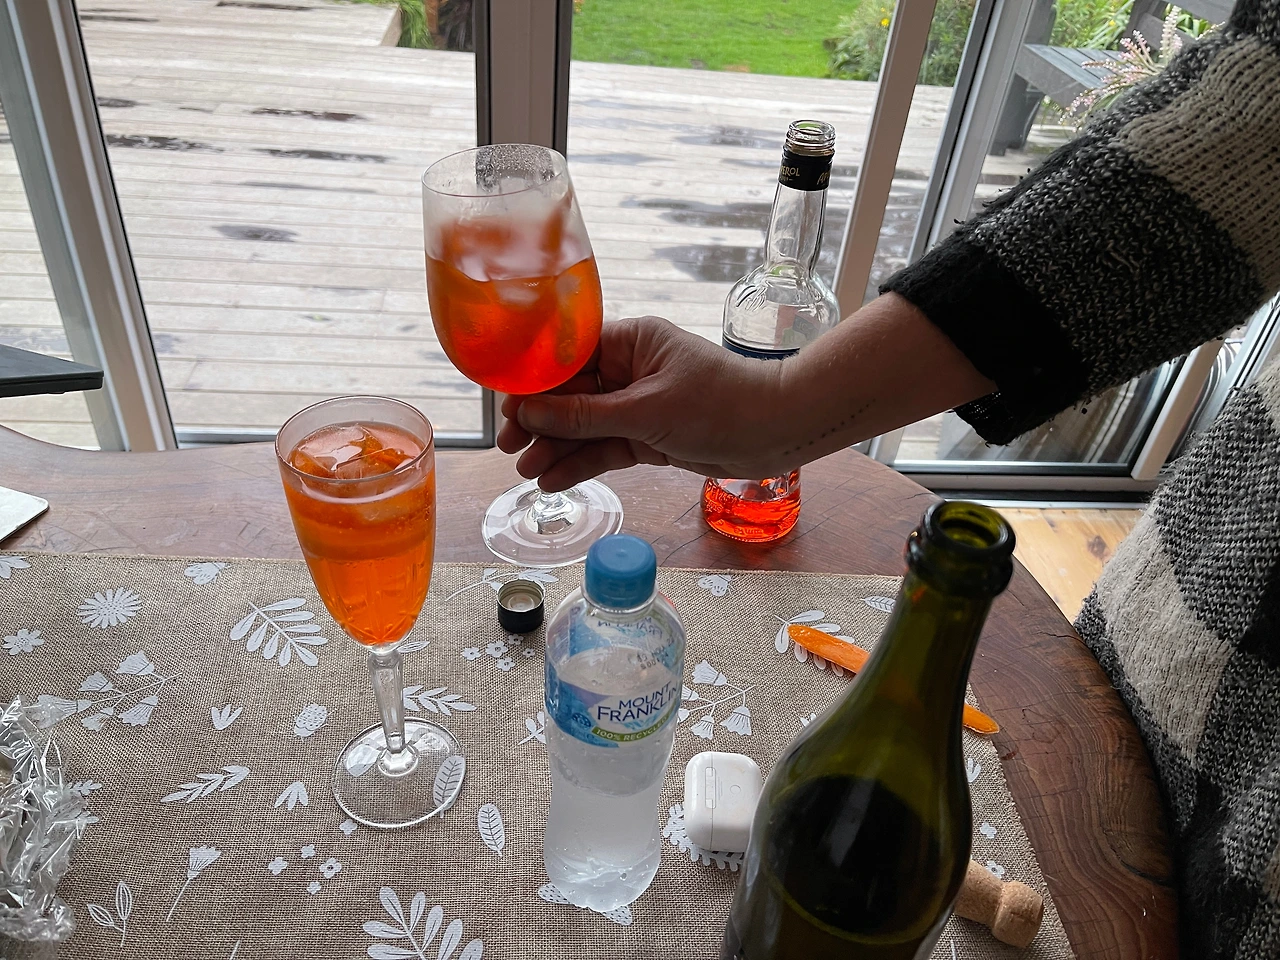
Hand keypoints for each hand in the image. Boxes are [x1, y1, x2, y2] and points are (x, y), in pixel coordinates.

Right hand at [498, 316, 788, 490]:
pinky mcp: (648, 437)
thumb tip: (528, 413)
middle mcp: (630, 369)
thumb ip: (585, 416)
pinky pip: (605, 448)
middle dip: (540, 422)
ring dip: (556, 448)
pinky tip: (554, 480)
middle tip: (509, 448)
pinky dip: (582, 464)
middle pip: (570, 394)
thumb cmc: (720, 403)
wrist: (775, 432)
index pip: (567, 356)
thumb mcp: (646, 410)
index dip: (534, 383)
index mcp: (631, 341)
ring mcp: (638, 405)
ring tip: (527, 473)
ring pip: (585, 426)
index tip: (507, 408)